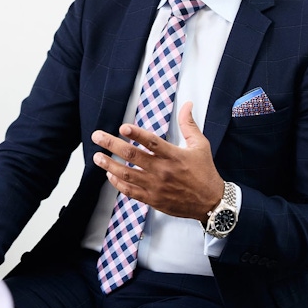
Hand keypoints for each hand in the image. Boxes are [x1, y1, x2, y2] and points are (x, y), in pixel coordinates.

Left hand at [91, 101, 224, 220]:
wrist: (211, 203)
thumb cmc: (205, 172)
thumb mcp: (201, 145)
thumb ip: (189, 125)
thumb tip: (187, 104)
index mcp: (174, 155)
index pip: (152, 142)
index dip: (136, 134)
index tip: (122, 127)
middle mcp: (162, 170)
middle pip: (132, 155)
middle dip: (112, 145)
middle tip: (97, 136)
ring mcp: (156, 186)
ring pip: (127, 174)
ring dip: (109, 165)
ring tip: (97, 157)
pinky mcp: (153, 199)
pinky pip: (130, 191)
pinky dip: (118, 183)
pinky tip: (109, 175)